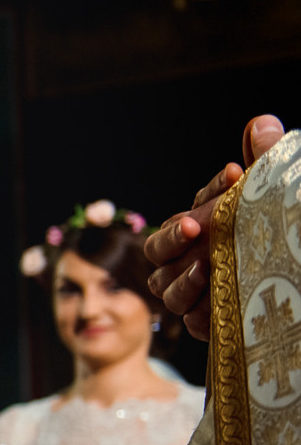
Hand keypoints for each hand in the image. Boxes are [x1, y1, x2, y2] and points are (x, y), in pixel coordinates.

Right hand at [146, 114, 284, 339]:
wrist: (300, 283)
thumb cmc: (284, 235)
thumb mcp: (278, 197)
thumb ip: (268, 158)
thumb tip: (263, 121)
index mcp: (203, 227)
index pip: (196, 203)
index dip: (211, 190)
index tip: (237, 173)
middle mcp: (190, 259)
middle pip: (157, 250)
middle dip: (173, 237)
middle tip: (196, 227)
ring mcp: (196, 293)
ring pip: (165, 289)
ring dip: (182, 279)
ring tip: (205, 267)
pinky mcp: (210, 323)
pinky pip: (191, 322)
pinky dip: (199, 313)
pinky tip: (214, 305)